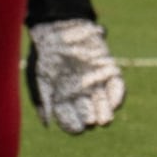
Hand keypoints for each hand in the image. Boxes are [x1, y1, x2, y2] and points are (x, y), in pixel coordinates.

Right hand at [26, 19, 124, 133]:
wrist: (60, 28)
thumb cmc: (45, 54)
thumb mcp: (39, 78)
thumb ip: (43, 100)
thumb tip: (47, 124)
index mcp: (62, 98)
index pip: (69, 119)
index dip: (73, 125)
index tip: (77, 127)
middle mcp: (79, 93)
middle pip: (88, 114)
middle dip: (90, 119)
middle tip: (92, 122)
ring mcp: (95, 82)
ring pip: (103, 103)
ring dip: (105, 112)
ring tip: (105, 120)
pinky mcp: (108, 70)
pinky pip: (116, 86)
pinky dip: (116, 95)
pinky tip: (115, 104)